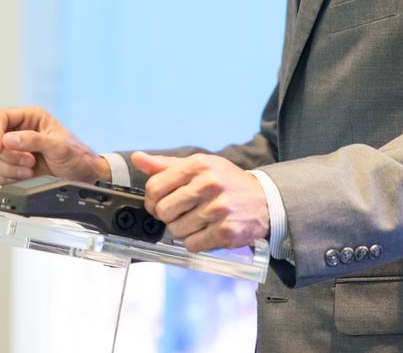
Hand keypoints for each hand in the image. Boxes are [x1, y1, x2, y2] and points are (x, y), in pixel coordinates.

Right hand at [0, 106, 108, 185]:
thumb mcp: (59, 146)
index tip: (0, 147)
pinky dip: (3, 179)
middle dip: (8, 156)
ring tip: (28, 172)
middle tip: (29, 162)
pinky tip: (21, 178)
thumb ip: (34, 140)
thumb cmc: (76, 157)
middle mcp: (17, 132)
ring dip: (6, 169)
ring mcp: (12, 151)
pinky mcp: (8, 168)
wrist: (81, 179)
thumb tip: (8, 139)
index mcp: (29, 118)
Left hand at [132, 151, 268, 252]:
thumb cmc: (227, 182)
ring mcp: (218, 209)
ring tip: (197, 221)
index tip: (160, 203)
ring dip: (182, 230)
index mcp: (198, 165)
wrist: (264, 200)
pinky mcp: (226, 231)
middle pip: (163, 210)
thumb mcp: (201, 166)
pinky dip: (195, 242)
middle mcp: (209, 184)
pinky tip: (206, 231)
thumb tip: (138, 158)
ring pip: (176, 230)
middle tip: (180, 213)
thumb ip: (167, 165)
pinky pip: (192, 245)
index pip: (155, 186)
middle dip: (167, 216)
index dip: (152, 199)